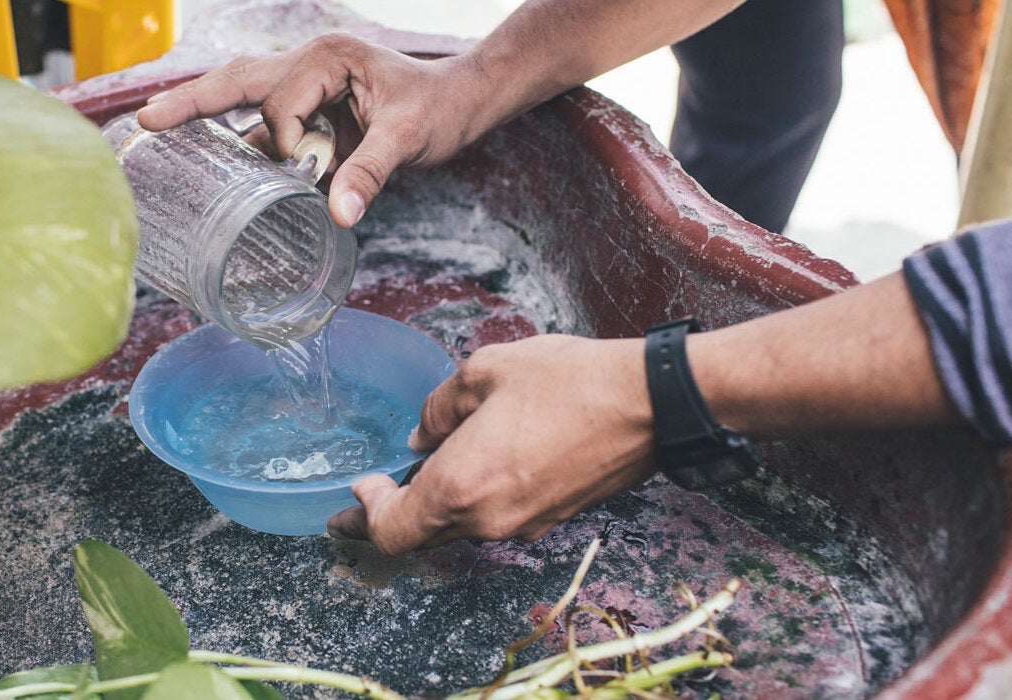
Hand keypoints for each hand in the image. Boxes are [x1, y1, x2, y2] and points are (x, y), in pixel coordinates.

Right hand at [136, 34, 490, 227]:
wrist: (462, 102)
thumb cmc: (440, 108)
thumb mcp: (409, 139)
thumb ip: (370, 174)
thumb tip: (340, 217)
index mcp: (327, 58)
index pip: (280, 100)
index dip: (285, 140)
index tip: (307, 168)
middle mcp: (308, 65)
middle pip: (236, 81)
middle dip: (190, 101)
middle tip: (145, 121)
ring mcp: (304, 87)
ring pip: (241, 100)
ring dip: (204, 119)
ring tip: (156, 134)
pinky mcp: (308, 112)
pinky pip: (262, 127)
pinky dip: (238, 146)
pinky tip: (210, 168)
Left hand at [327, 335, 658, 554]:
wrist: (652, 404)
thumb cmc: (570, 382)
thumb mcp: (485, 372)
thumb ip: (439, 408)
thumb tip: (421, 436)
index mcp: (461, 486)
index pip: (393, 529)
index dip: (365, 516)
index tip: (359, 490)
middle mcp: (489, 519)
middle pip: (422, 536)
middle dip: (391, 517)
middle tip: (368, 500)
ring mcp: (524, 525)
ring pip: (459, 529)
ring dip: (435, 507)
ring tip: (421, 474)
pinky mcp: (553, 518)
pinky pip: (495, 519)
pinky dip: (473, 501)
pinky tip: (475, 467)